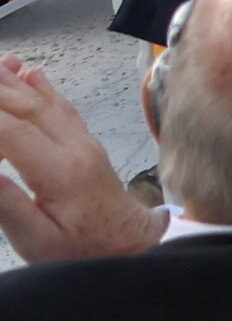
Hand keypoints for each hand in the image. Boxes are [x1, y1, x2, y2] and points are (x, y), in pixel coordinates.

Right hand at [0, 57, 151, 263]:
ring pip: (45, 102)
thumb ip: (9, 206)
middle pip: (28, 107)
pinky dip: (41, 86)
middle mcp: (75, 147)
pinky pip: (62, 107)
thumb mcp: (38, 240)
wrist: (131, 244)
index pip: (13, 132)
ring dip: (14, 80)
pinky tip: (29, 72)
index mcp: (60, 172)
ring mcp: (84, 141)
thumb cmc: (82, 248)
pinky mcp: (87, 143)